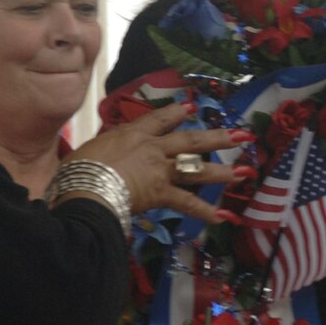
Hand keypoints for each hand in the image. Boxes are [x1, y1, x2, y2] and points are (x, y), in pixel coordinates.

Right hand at [71, 101, 250, 221]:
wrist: (86, 187)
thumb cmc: (79, 168)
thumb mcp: (90, 149)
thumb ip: (104, 149)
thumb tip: (101, 154)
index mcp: (133, 134)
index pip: (159, 119)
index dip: (177, 113)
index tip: (192, 107)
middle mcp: (153, 148)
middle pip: (191, 140)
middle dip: (218, 137)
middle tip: (243, 136)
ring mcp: (160, 170)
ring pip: (197, 168)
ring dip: (223, 172)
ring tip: (246, 173)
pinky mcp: (161, 193)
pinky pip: (187, 203)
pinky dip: (205, 211)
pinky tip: (225, 217)